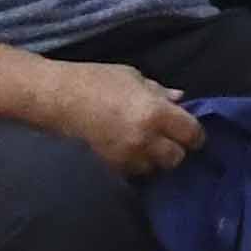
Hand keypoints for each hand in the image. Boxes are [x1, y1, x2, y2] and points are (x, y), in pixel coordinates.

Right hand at [36, 54, 203, 174]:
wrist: (55, 99)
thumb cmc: (95, 80)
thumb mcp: (132, 78)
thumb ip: (159, 91)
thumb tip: (180, 98)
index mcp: (156, 113)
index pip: (192, 134)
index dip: (194, 135)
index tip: (191, 133)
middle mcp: (145, 139)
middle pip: (176, 158)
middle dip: (176, 149)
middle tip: (169, 139)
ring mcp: (125, 156)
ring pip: (154, 169)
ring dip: (154, 159)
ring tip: (147, 146)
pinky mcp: (107, 166)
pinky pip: (132, 172)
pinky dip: (135, 164)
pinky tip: (129, 151)